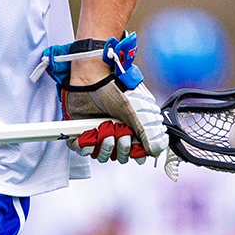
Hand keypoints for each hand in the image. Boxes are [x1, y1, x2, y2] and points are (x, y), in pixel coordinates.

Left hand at [39, 35, 171, 165]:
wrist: (89, 79)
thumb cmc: (111, 90)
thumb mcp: (131, 111)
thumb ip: (143, 132)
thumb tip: (153, 151)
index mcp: (130, 129)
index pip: (134, 152)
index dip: (134, 153)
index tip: (135, 151)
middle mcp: (115, 133)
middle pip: (118, 156)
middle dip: (119, 148)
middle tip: (118, 133)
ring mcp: (98, 133)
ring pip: (102, 155)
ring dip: (102, 147)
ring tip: (103, 131)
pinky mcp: (81, 132)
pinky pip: (81, 149)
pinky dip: (83, 146)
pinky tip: (88, 136)